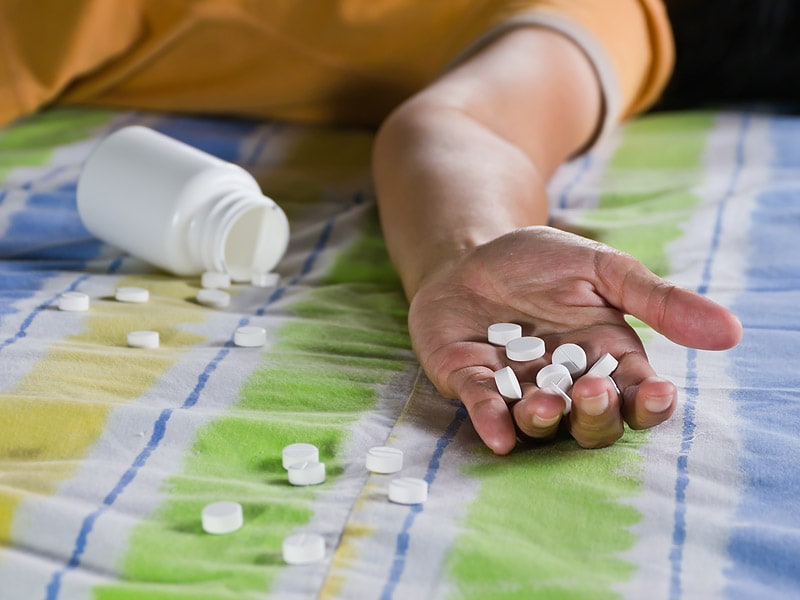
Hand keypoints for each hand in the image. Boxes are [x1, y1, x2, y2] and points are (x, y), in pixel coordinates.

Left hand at [407, 226, 742, 454]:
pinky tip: (498, 435)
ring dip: (545, 420)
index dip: (647, 401)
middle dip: (596, 413)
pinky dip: (491, 422)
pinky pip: (484, 409)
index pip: (635, 393)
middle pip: (590, 420)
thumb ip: (657, 300)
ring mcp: (516, 387)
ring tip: (546, 403)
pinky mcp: (471, 382)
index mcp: (604, 358)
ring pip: (538, 422)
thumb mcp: (602, 269)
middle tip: (593, 390)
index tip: (656, 391)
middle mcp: (564, 382)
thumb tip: (731, 332)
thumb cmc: (541, 263)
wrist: (472, 253)